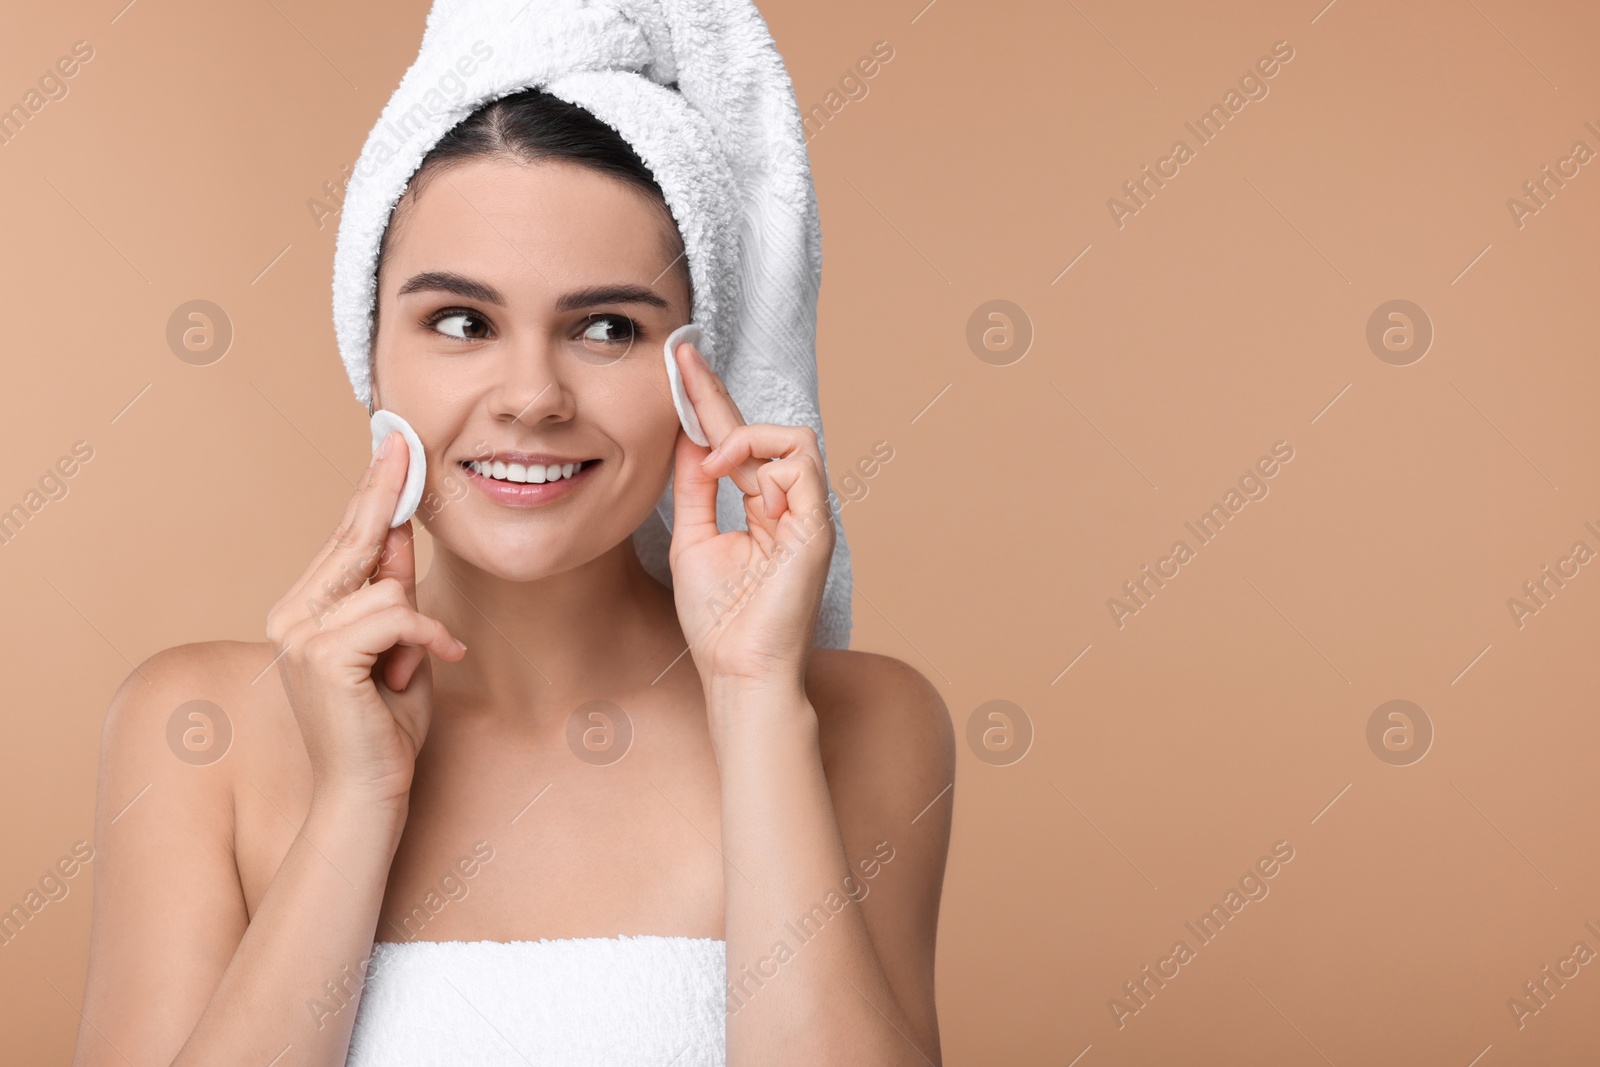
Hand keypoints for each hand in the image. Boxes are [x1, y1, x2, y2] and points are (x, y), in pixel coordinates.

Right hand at [264, 430, 466, 812]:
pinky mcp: (323, 654)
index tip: (391, 447)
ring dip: (418, 627)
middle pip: (354, 540)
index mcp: (304, 611)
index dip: (371, 492)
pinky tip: (443, 660)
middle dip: (386, 494)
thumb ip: (393, 595)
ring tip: (414, 669)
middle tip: (406, 444)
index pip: (344, 540)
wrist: (368, 795)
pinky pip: (397, 615)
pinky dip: (428, 637)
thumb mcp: (401, 648)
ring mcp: (301, 633)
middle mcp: (292, 615)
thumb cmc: (384, 731)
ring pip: (386, 585)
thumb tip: (398, 534)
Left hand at [667, 339, 835, 693]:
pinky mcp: (816, 525)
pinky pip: (802, 461)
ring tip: (709, 460)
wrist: (738, 670)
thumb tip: (688, 438)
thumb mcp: (693, 539)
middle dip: (716, 392)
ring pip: (791, 438)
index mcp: (761, 510)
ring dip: (743, 435)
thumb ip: (694, 489)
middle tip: (682, 357)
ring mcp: (806, 515)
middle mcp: (788, 507)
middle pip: (759, 431)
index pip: (736, 445)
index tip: (679, 368)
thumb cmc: (717, 622)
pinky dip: (759, 455)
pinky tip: (725, 473)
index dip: (708, 405)